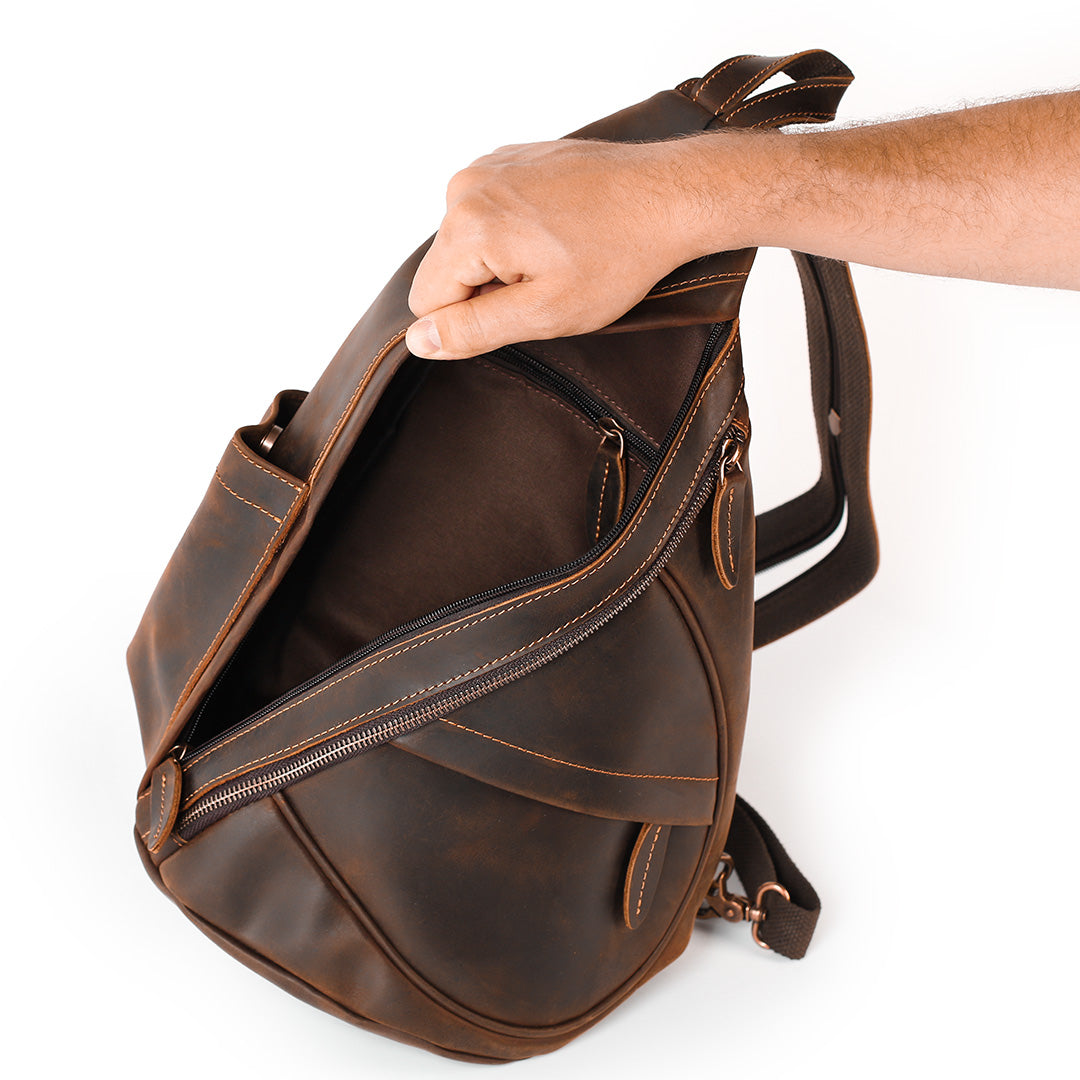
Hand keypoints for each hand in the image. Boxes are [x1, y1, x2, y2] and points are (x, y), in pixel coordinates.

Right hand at [405, 139, 700, 358]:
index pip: (428, 301)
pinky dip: (517, 230)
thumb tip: (418, 341)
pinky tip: (560, 230)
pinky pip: (489, 214)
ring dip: (504, 260)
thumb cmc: (616, 257)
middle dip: (489, 286)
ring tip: (558, 253)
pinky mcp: (510, 158)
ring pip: (468, 244)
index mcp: (468, 225)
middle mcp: (466, 186)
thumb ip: (472, 330)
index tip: (525, 304)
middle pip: (447, 269)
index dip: (473, 319)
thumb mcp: (543, 313)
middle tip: (548, 280)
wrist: (668, 195)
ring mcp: (488, 165)